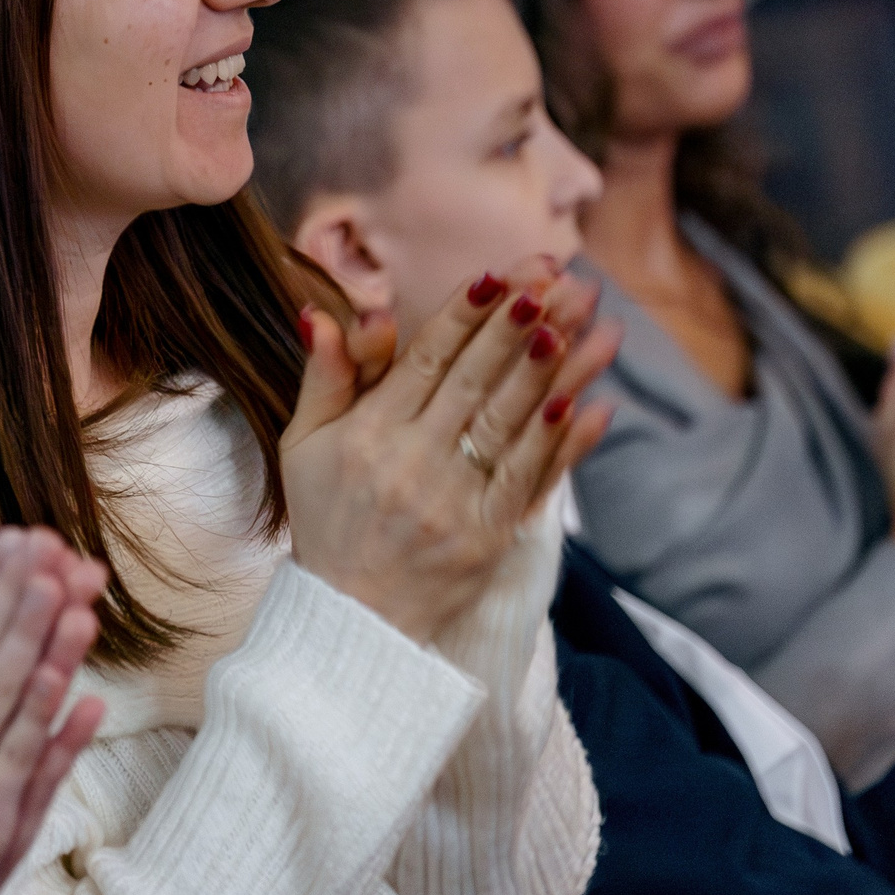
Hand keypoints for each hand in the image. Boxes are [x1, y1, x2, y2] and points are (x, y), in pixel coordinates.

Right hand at [282, 259, 619, 643]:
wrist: (351, 618)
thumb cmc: (327, 518)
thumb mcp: (302, 444)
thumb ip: (325, 376)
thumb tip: (328, 315)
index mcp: (369, 433)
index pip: (426, 359)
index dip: (465, 315)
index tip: (500, 275)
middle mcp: (413, 461)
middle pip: (477, 380)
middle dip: (519, 324)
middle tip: (557, 277)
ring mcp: (454, 500)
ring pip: (512, 420)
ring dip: (553, 368)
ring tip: (586, 322)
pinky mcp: (487, 535)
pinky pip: (532, 477)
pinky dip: (563, 439)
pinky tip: (592, 400)